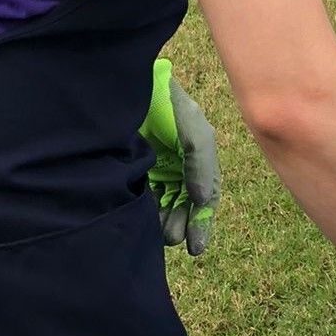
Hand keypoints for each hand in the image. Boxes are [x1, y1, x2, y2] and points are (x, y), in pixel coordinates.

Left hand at [140, 58, 219, 256]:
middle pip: (184, 207)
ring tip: (158, 233)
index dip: (202, 223)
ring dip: (162, 222)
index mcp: (198, 160)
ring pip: (162, 206)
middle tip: (173, 238)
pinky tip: (144, 222)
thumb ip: (201, 165)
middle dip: (181, 225)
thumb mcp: (194, 132)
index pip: (205, 198)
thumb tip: (202, 200)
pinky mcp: (132, 171)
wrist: (129, 88)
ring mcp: (155, 170)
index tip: (195, 247)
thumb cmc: (167, 106)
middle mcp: (179, 168)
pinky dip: (145, 212)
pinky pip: (141, 198)